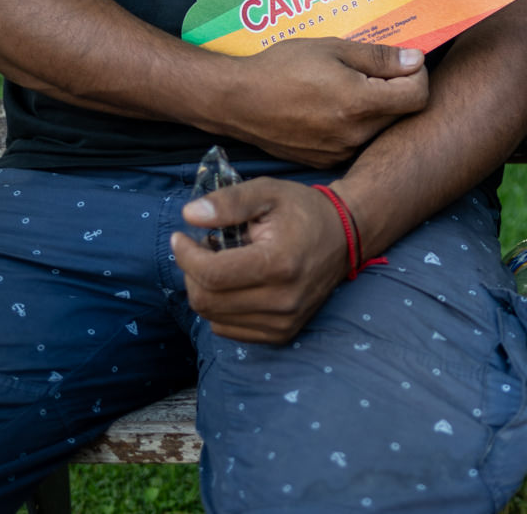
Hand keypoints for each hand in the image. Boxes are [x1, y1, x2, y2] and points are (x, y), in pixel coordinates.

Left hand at [170, 177, 349, 342]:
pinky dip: (219, 308)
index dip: (185, 255)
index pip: (212, 274)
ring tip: (221, 264)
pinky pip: (228, 329)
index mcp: (279, 264)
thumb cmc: (303, 210)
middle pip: (207, 300)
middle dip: (191, 273)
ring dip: (205, 290)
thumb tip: (189, 215)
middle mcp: (283, 300)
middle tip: (201, 249)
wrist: (346, 236)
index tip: (180, 237)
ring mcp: (283, 321)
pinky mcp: (282, 333)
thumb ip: (229, 201)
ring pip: (213, 318)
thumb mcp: (268, 192)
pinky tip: (234, 285)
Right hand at [213, 39, 429, 167]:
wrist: (236, 101)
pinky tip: (330, 109)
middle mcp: (354, 134)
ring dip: (376, 109)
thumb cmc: (282, 67)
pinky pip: (355, 142)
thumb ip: (379, 57)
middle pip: (401, 114)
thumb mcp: (332, 48)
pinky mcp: (325, 161)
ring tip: (346, 89)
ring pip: (379, 130)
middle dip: (397, 91)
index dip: (417, 75)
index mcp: (360, 103)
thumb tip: (416, 60)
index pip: (418, 96)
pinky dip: (354, 125)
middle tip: (372, 72)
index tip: (403, 63)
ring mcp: (340, 152)